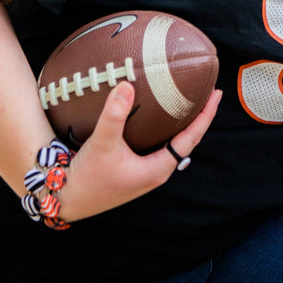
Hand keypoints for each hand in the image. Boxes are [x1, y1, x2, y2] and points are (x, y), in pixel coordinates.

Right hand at [58, 82, 221, 221]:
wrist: (66, 198)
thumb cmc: (87, 176)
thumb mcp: (102, 143)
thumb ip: (115, 115)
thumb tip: (127, 85)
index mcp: (157, 169)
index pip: (190, 139)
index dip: (205, 116)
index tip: (216, 95)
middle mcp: (156, 171)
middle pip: (186, 141)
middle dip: (198, 117)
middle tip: (207, 92)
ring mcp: (146, 171)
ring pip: (172, 143)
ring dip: (182, 123)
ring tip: (189, 99)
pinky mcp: (135, 169)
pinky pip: (159, 145)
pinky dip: (165, 128)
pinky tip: (158, 115)